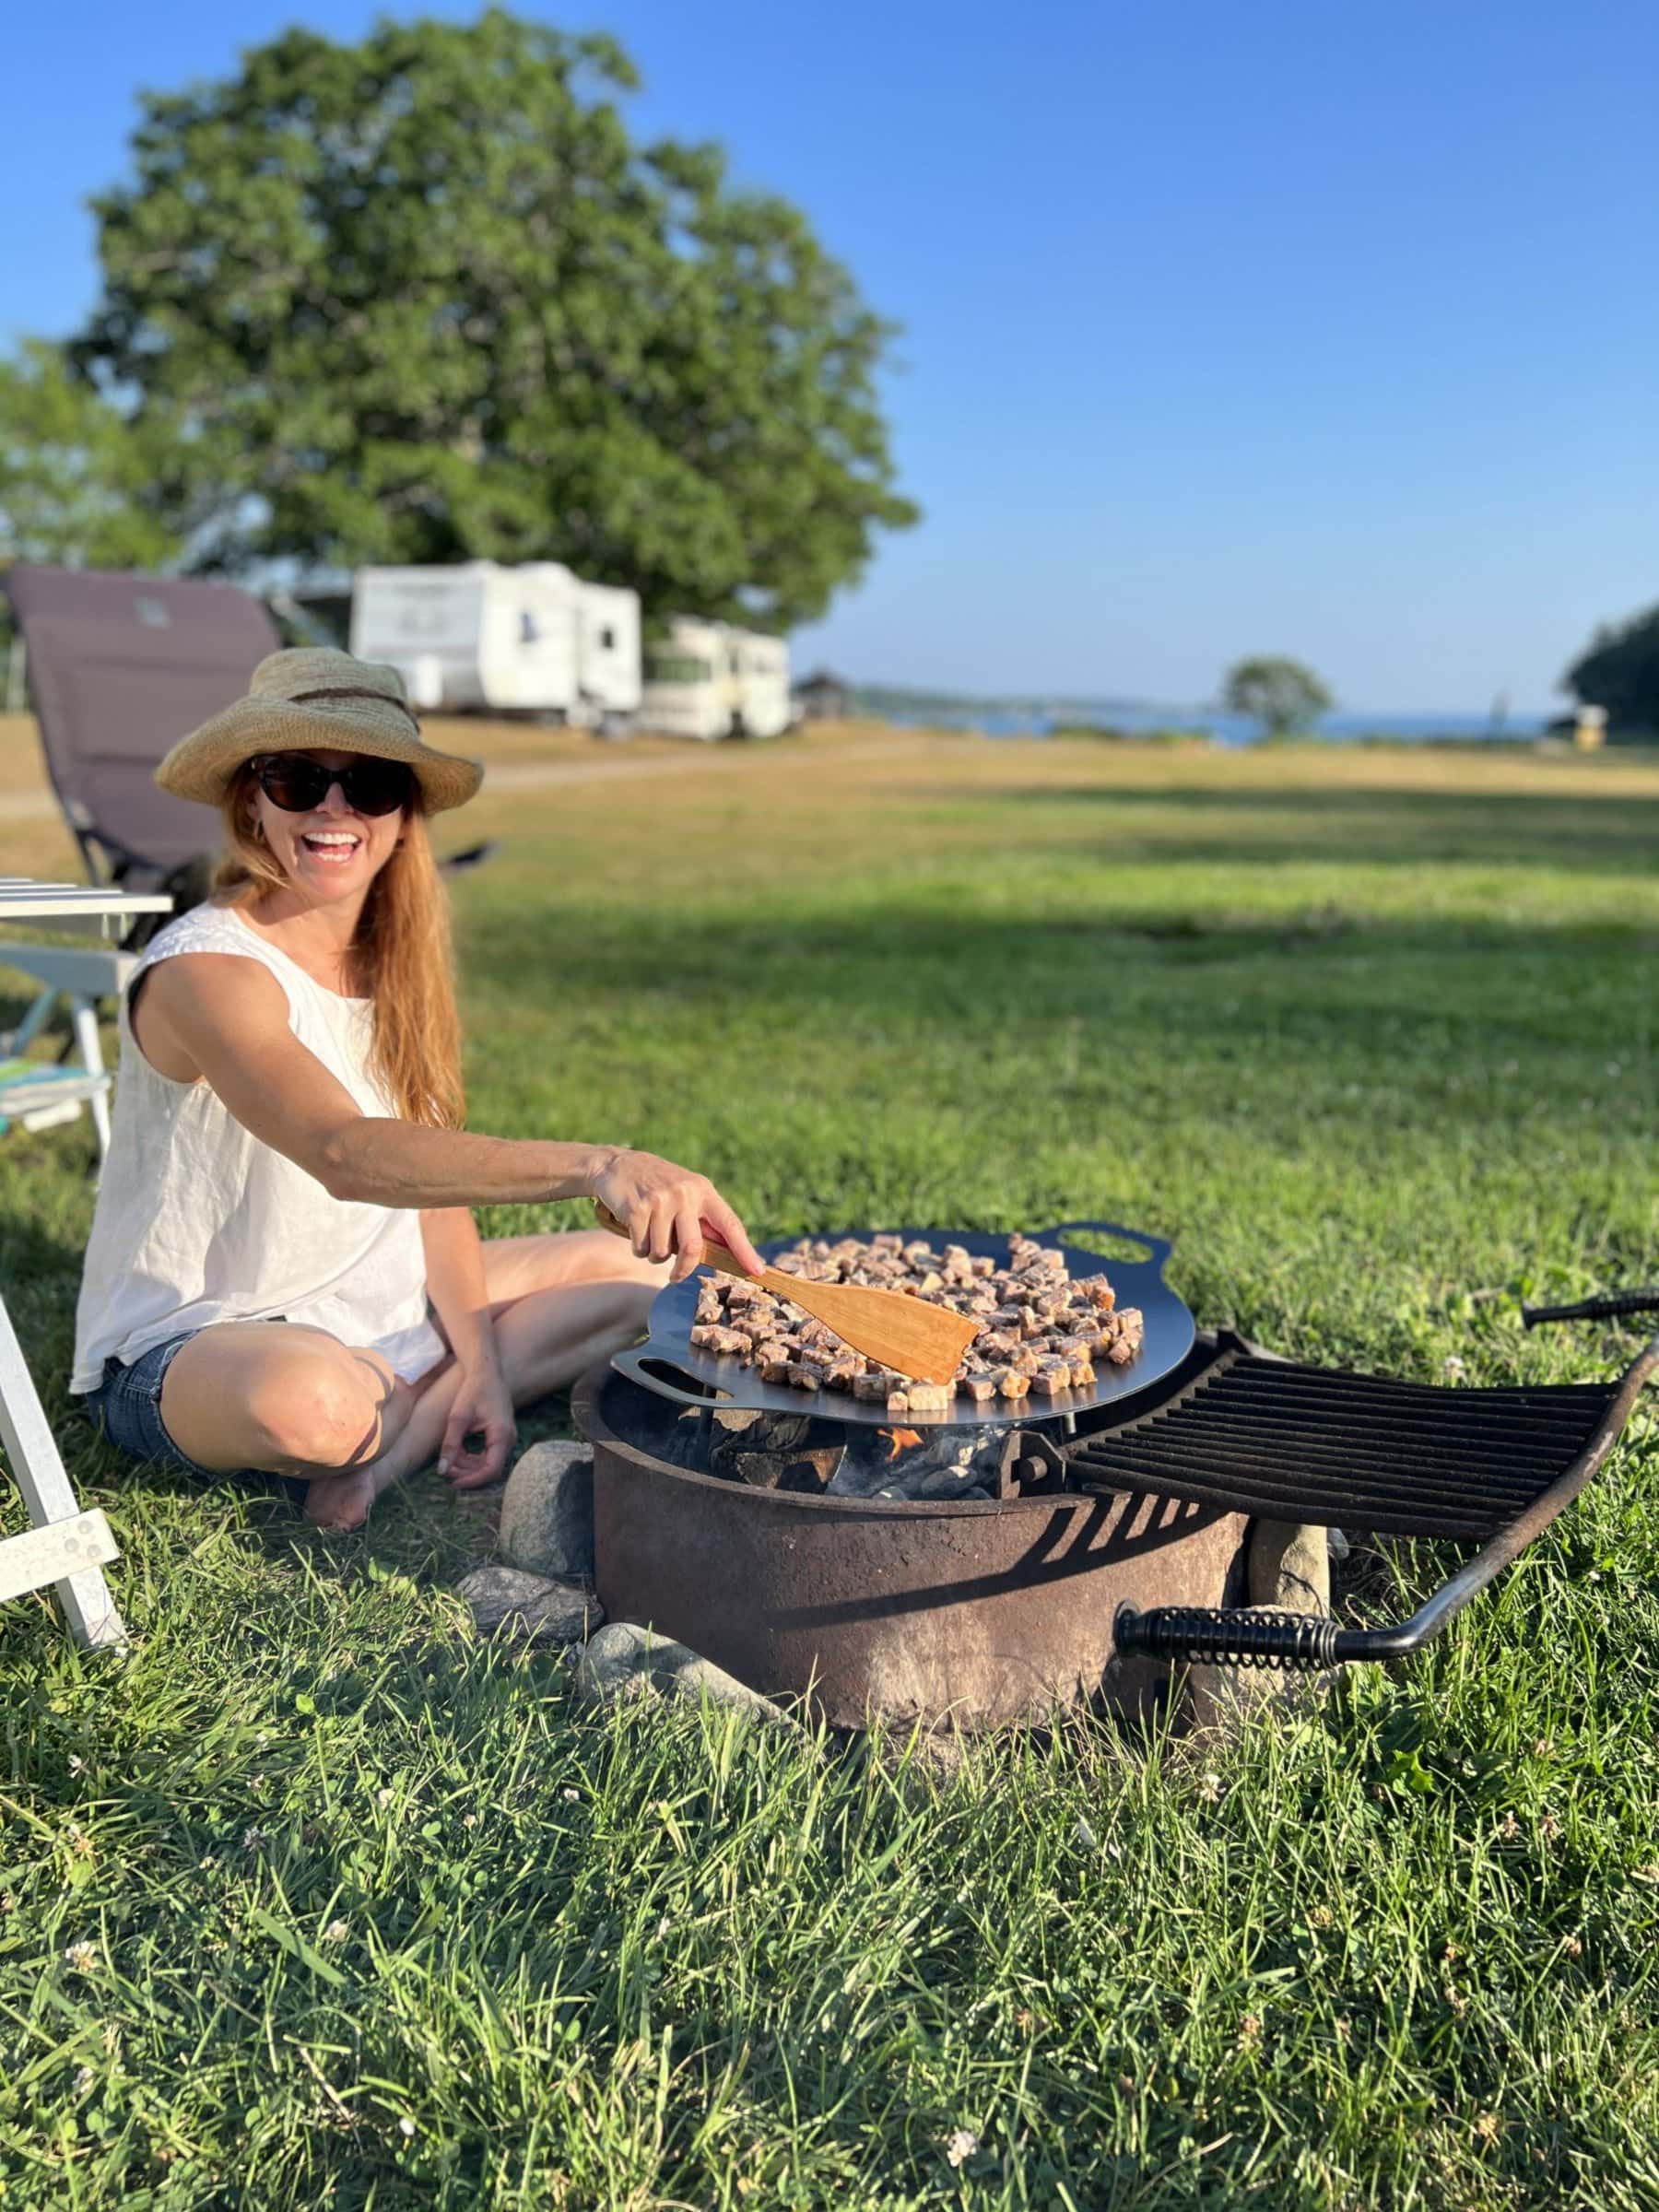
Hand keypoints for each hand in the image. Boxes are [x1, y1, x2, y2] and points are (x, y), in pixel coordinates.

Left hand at [438, 1360, 516, 1489]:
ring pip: (488, 1463)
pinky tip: (457, 1451)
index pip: (491, 1470)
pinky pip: (488, 1454)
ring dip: (468, 1465)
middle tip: (446, 1470)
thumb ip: (450, 1445)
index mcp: (501, 1435)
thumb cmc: (473, 1391)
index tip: (453, 1483)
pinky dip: (472, 1457)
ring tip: (449, 1458)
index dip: (472, 1481)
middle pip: (490, 1469)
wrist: (486, 1372)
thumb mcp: (458, 1418)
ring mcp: (507, 1438)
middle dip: (467, 1473)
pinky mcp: (502, 1435)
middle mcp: (509, 1439)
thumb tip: (442, 1471)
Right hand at [589, 1148, 764, 1281]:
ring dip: (653, 1254)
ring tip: (648, 1235)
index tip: (757, 1271)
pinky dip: (637, 1247)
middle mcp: (685, 1194)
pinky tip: (633, 1228)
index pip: (730, 1225)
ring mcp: (661, 1201)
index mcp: (703, 1190)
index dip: (745, 1251)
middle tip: (676, 1277)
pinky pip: (641, 1247)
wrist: (617, 1164)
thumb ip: (702, 1219)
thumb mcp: (686, 1193)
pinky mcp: (637, 1209)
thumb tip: (725, 1254)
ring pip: (661, 1252)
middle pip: (693, 1248)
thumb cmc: (656, 1186)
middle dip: (684, 1269)